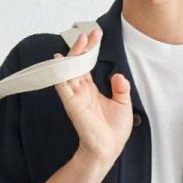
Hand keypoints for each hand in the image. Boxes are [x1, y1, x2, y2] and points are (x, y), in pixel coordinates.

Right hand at [51, 26, 132, 165]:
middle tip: (89, 33)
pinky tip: (58, 62)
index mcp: (91, 89)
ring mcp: (75, 96)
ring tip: (79, 41)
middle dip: (81, 47)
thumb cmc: (113, 131)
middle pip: (76, 63)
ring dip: (72, 55)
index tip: (96, 34)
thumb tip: (118, 74)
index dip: (90, 49)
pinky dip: (59, 74)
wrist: (108, 149)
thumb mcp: (123, 104)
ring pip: (68, 70)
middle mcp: (81, 90)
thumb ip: (121, 88)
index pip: (87, 63)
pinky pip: (62, 87)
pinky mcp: (72, 105)